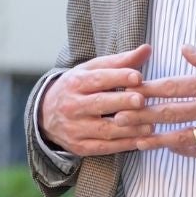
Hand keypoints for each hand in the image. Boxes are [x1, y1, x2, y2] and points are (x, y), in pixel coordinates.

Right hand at [40, 45, 155, 155]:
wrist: (46, 114)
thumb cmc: (76, 88)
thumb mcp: (91, 70)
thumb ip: (120, 61)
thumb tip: (147, 49)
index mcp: (75, 82)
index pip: (98, 79)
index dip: (118, 77)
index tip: (137, 77)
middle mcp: (72, 105)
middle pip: (99, 104)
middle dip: (121, 102)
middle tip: (141, 100)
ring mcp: (74, 128)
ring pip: (103, 129)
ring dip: (128, 128)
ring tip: (149, 126)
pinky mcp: (79, 146)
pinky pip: (104, 147)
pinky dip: (123, 145)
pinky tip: (140, 141)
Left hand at [136, 47, 195, 155]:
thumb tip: (184, 48)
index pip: (173, 86)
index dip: (148, 89)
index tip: (129, 90)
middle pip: (171, 113)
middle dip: (142, 116)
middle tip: (119, 118)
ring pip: (183, 137)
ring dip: (158, 139)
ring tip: (137, 141)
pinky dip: (185, 151)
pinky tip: (171, 149)